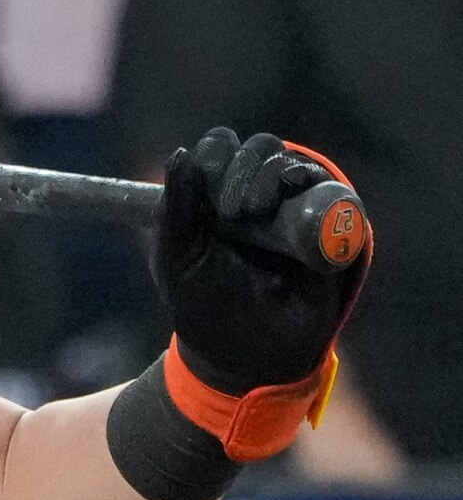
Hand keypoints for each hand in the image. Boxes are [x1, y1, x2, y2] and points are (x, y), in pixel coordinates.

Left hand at [157, 128, 365, 396]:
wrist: (245, 351)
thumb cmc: (202, 304)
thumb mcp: (175, 255)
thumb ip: (174, 207)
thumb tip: (180, 152)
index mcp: (213, 199)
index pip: (217, 149)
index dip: (213, 154)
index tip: (203, 181)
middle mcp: (254, 197)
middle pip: (256, 148)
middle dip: (242, 167)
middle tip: (233, 210)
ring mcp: (290, 209)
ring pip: (288, 161)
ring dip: (270, 172)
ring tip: (254, 211)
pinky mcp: (323, 226)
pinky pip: (324, 186)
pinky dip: (309, 176)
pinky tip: (294, 184)